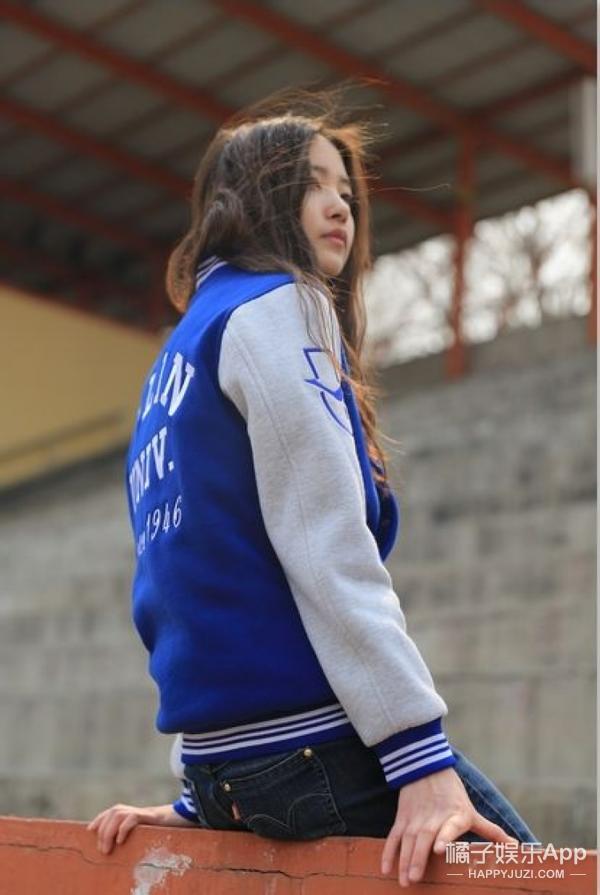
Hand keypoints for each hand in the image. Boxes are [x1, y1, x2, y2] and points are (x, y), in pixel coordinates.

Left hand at [87, 803, 194, 853]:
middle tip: (102, 851)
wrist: (183, 820)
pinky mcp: (150, 816)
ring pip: (118, 814)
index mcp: (131, 812)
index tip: (90, 831)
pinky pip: (133, 817)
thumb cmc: (163, 829)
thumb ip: (132, 833)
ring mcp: (142, 812)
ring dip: (109, 831)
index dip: (99, 820)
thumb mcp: (144, 832)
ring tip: (108, 848)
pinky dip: (124, 827)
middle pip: (111, 813)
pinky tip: (120, 839)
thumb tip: (117, 846)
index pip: (110, 812)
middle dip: (103, 831)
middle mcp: (135, 809)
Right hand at [380, 768, 517, 886]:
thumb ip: (491, 832)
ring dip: (404, 860)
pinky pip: (394, 837)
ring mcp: (415, 818)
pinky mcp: (403, 819)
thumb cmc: (452, 795)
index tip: (438, 848)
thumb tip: (517, 847)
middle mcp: (433, 818)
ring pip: (407, 840)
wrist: (425, 767)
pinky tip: (386, 869)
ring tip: (404, 880)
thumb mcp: (471, 812)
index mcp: (454, 816)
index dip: (444, 837)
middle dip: (418, 858)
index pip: (450, 826)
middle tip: (414, 879)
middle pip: (424, 838)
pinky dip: (388, 852)